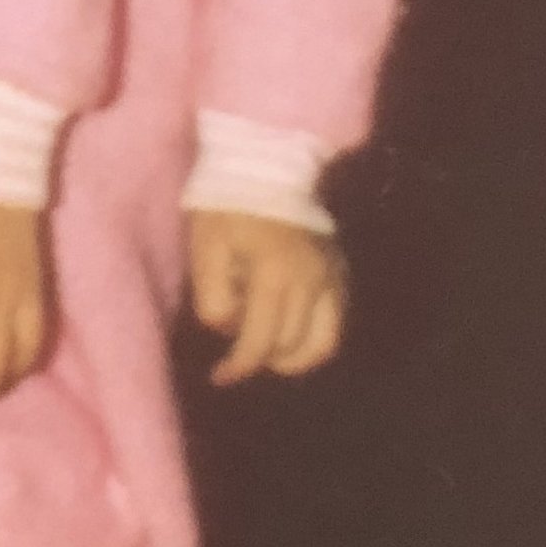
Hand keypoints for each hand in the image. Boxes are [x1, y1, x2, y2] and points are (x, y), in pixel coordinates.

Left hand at [189, 211, 347, 385]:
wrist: (264, 168)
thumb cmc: (226, 209)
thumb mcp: (205, 250)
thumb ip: (213, 298)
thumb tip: (228, 331)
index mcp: (275, 275)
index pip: (260, 342)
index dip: (238, 367)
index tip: (219, 378)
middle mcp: (312, 281)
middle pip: (288, 347)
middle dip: (257, 354)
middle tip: (233, 341)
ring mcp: (332, 278)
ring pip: (321, 346)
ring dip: (289, 358)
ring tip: (264, 349)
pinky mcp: (340, 274)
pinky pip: (336, 327)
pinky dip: (314, 343)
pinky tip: (290, 339)